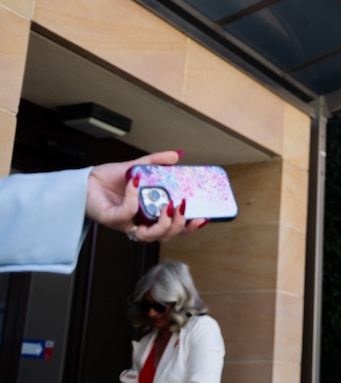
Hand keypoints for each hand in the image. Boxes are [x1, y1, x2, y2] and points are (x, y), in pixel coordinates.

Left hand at [85, 150, 207, 241]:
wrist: (86, 180)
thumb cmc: (110, 180)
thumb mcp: (139, 167)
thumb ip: (158, 162)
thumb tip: (177, 155)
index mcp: (150, 215)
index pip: (174, 228)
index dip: (189, 227)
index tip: (203, 218)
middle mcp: (139, 223)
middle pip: (165, 236)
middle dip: (178, 225)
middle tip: (183, 206)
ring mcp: (126, 224)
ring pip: (148, 236)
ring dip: (163, 223)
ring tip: (169, 204)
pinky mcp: (111, 219)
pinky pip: (127, 213)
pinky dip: (134, 197)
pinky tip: (137, 181)